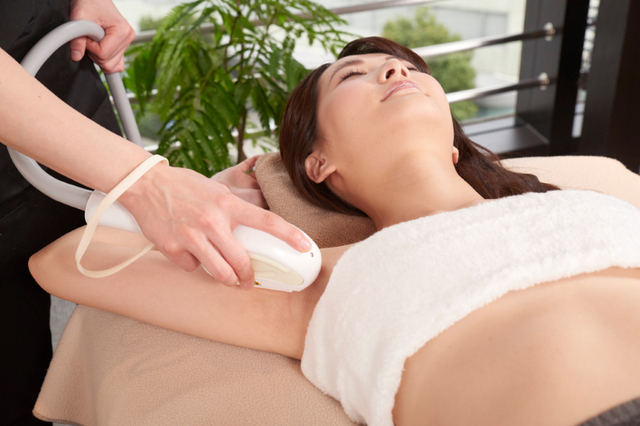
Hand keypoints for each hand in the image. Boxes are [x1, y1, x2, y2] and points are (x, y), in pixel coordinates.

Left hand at [69, 0, 134, 72]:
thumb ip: (76, 39)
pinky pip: (117, 64)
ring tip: (94, 40)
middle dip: (94, 53)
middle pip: (108, 63)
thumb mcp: (78, 17)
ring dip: (98, 56)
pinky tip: (100, 49)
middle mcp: (128, 37)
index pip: (103, 54)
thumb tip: (76, 56)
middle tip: (89, 37)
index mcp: (121, 30)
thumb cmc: (88, 3)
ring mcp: (127, 42)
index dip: (89, 47)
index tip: (86, 35)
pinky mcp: (124, 46)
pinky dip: (106, 60)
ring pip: (112, 66)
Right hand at [118, 162, 311, 289]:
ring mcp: (192, 236)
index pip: (267, 220)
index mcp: (227, 203)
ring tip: (228, 279)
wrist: (144, 184)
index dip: (289, 235)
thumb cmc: (183, 186)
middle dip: (248, 278)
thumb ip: (234, 209)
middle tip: (249, 281)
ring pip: (219, 273)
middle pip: (241, 262)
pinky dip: (194, 265)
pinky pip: (192, 268)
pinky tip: (190, 253)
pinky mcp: (173, 248)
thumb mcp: (216, 190)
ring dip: (227, 280)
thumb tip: (255, 227)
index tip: (304, 245)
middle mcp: (212, 221)